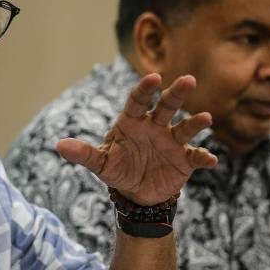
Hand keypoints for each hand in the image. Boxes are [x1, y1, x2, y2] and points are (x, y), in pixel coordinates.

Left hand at [57, 73, 216, 204]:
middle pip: (166, 106)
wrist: (136, 193)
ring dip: (195, 123)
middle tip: (188, 79)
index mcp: (133, 122)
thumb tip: (59, 146)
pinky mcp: (184, 160)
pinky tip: (211, 161)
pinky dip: (204, 158)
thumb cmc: (117, 170)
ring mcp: (172, 142)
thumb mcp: (100, 163)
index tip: (153, 77)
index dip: (145, 90)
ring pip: (185, 128)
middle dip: (177, 93)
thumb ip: (84, 154)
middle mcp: (155, 127)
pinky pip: (196, 156)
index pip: (138, 101)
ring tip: (205, 118)